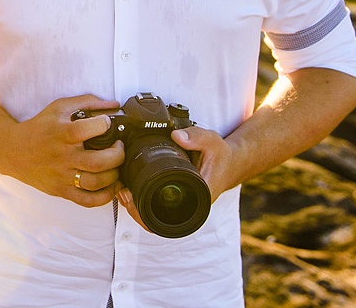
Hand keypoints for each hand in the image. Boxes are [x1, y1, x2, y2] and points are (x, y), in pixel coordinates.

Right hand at [0, 94, 122, 207]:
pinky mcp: (61, 190)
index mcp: (63, 133)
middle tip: (119, 148)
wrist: (13, 150)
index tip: (108, 124)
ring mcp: (62, 176)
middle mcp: (63, 156)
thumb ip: (87, 102)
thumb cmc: (39, 127)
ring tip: (115, 166)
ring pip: (96, 182)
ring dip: (114, 175)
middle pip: (99, 162)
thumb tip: (113, 104)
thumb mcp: (60, 107)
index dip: (106, 124)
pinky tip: (109, 186)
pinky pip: (88, 201)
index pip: (92, 129)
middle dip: (118, 154)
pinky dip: (105, 196)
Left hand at [116, 126, 231, 231]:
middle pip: (156, 221)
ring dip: (137, 206)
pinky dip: (143, 200)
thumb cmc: (222, 155)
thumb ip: (195, 136)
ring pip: (154, 216)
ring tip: (123, 190)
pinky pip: (157, 206)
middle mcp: (190, 206)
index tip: (130, 194)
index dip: (143, 211)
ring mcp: (184, 205)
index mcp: (197, 197)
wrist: (232, 162)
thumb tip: (176, 134)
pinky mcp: (179, 199)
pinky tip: (131, 188)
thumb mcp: (211, 141)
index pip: (165, 217)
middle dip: (135, 210)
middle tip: (122, 192)